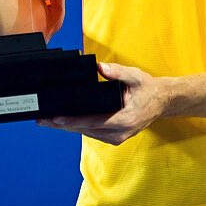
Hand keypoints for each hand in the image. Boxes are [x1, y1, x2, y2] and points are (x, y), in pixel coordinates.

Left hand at [38, 62, 170, 144]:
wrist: (162, 102)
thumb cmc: (148, 89)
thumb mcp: (135, 76)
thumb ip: (117, 72)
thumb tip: (100, 67)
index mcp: (125, 120)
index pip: (93, 122)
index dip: (73, 121)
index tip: (57, 118)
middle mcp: (120, 133)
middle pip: (85, 130)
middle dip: (63, 125)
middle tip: (43, 120)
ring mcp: (117, 138)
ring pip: (87, 133)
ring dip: (68, 127)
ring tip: (48, 121)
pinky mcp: (114, 137)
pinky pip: (92, 133)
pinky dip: (78, 127)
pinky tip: (64, 122)